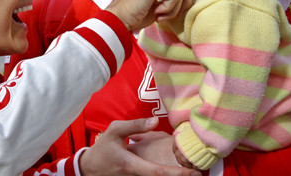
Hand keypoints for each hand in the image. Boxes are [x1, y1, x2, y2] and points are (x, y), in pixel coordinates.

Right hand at [78, 117, 200, 175]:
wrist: (90, 168)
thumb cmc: (103, 148)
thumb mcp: (114, 131)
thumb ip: (135, 125)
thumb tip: (155, 120)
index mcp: (132, 166)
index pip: (158, 173)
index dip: (177, 174)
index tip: (194, 173)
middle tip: (200, 172)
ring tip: (191, 172)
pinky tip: (174, 172)